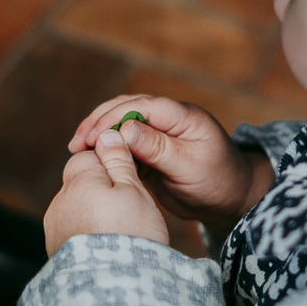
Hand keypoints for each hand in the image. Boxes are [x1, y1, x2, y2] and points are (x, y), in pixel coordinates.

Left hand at [44, 130, 168, 256]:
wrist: (113, 289)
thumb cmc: (131, 234)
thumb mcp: (133, 191)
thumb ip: (118, 160)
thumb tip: (107, 133)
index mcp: (77, 182)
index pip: (87, 155)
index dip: (109, 162)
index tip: (129, 178)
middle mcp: (59, 202)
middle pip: (81, 182)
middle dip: (102, 189)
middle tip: (129, 208)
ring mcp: (54, 228)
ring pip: (77, 207)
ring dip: (94, 212)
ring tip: (119, 231)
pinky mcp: (55, 250)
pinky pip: (73, 230)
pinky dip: (87, 233)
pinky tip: (106, 246)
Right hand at [69, 95, 274, 235]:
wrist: (230, 200)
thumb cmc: (218, 181)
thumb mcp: (189, 165)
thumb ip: (158, 147)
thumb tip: (125, 129)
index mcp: (182, 115)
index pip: (141, 105)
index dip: (114, 117)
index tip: (93, 136)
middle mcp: (168, 120)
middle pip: (125, 109)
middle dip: (99, 122)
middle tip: (77, 143)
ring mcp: (158, 134)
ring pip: (121, 125)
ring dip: (99, 134)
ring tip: (76, 149)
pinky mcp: (150, 151)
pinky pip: (124, 144)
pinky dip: (106, 149)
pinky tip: (90, 159)